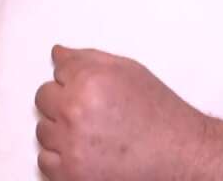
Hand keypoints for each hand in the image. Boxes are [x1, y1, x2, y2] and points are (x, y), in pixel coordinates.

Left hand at [34, 45, 222, 180]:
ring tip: (92, 134)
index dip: (75, 79)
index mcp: (89, 81)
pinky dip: (61, 158)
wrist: (180, 154)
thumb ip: (88, 59)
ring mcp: (70, 144)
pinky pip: (45, 160)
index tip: (89, 89)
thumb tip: (58, 54)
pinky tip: (84, 153)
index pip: (57, 71)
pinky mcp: (70, 174)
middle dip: (63, 102)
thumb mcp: (128, 71)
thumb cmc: (159, 113)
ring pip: (43, 130)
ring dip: (61, 131)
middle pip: (43, 98)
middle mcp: (75, 110)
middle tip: (91, 112)